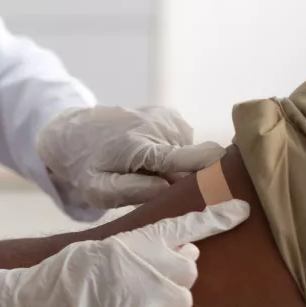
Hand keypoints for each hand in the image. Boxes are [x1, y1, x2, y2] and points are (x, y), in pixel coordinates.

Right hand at [0, 199, 249, 306]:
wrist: (32, 302)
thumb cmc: (70, 273)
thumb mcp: (108, 246)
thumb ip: (149, 247)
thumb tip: (191, 254)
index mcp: (136, 239)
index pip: (186, 225)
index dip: (219, 217)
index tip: (247, 210)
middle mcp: (144, 264)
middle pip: (191, 271)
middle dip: (177, 278)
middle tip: (149, 283)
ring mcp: (142, 297)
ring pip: (185, 301)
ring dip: (168, 305)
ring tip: (137, 305)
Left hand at [36, 105, 225, 208]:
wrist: (73, 132)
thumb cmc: (85, 168)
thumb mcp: (98, 189)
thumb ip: (131, 191)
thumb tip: (166, 189)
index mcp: (139, 147)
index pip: (184, 158)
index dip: (209, 169)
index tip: (233, 176)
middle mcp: (157, 126)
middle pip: (192, 162)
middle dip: (185, 179)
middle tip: (159, 190)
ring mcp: (166, 117)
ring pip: (190, 153)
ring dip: (177, 167)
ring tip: (147, 171)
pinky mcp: (170, 114)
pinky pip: (185, 142)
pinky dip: (175, 153)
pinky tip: (151, 157)